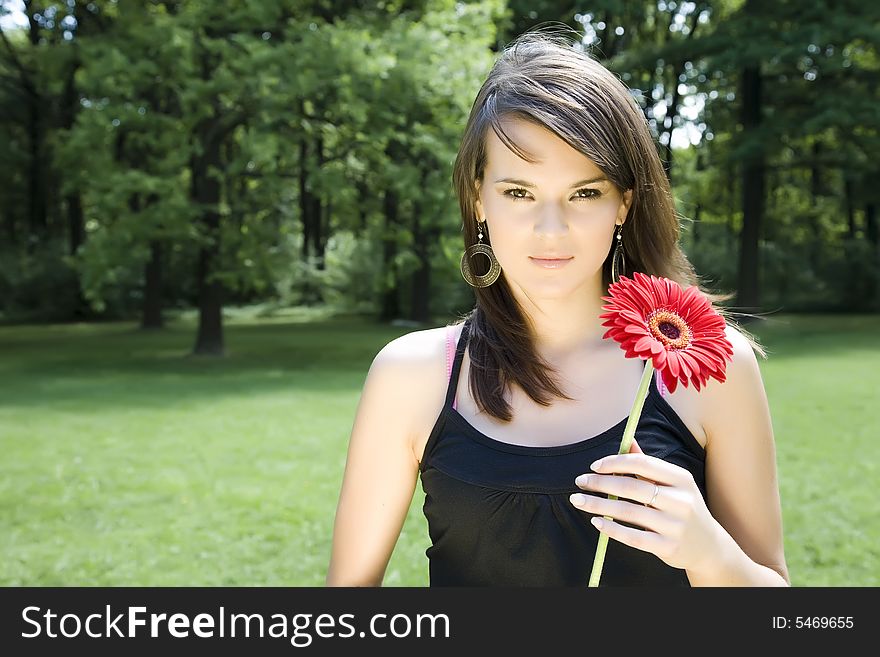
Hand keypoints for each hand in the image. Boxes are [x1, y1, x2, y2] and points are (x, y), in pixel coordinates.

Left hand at [570, 439, 723, 572]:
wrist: (709, 547)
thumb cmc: (683, 508)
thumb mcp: (673, 484)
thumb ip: (648, 464)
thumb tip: (627, 441)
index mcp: (681, 479)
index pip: (642, 463)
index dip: (614, 462)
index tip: (594, 466)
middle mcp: (680, 501)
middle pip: (631, 487)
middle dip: (600, 483)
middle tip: (579, 482)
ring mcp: (675, 526)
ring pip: (628, 512)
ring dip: (598, 505)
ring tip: (578, 501)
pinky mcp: (668, 547)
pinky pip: (633, 537)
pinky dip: (611, 529)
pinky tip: (596, 522)